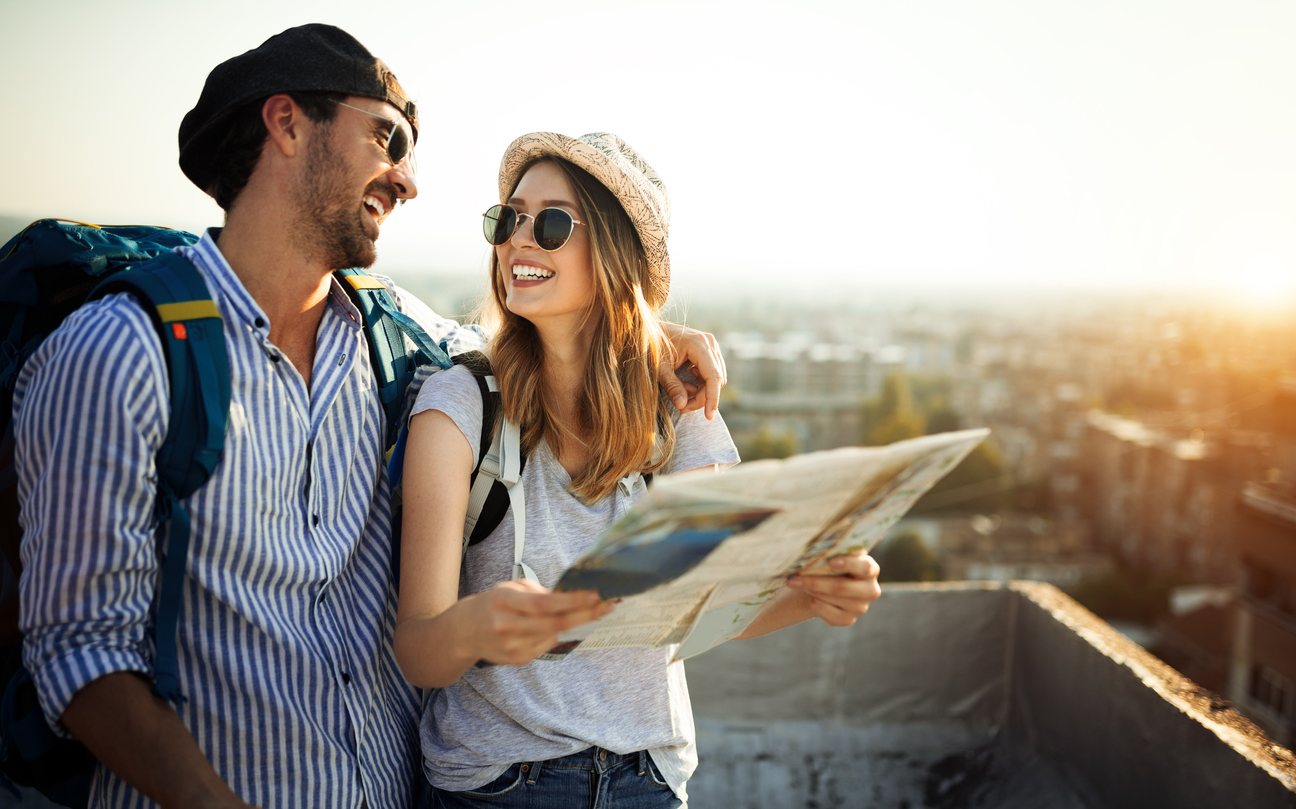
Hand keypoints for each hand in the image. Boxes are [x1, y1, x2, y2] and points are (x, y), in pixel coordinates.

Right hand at [458, 580, 610, 664]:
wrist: (464, 633)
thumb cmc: (492, 604)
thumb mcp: (509, 588)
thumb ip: (537, 592)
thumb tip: (569, 595)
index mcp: (504, 601)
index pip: (544, 603)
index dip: (571, 601)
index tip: (594, 595)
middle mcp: (506, 626)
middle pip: (554, 623)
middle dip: (585, 614)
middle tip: (608, 605)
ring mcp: (512, 646)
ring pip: (554, 635)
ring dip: (575, 623)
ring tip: (591, 610)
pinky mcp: (517, 660)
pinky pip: (546, 645)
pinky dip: (556, 634)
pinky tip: (555, 625)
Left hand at [657, 323, 726, 419]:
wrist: (648, 330)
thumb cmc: (651, 346)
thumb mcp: (659, 368)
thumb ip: (671, 386)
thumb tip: (682, 405)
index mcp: (699, 344)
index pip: (713, 377)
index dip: (712, 398)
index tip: (709, 416)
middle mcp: (709, 343)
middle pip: (716, 380)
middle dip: (702, 396)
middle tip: (682, 406)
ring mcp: (710, 345)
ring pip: (716, 378)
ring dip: (701, 391)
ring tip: (682, 392)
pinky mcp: (708, 350)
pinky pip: (712, 372)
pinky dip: (701, 383)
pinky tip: (686, 382)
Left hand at [787, 553, 881, 626]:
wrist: (824, 585)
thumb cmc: (829, 564)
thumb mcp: (833, 554)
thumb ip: (832, 550)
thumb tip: (816, 547)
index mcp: (870, 569)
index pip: (865, 567)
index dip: (848, 564)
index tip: (830, 562)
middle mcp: (870, 590)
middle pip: (842, 587)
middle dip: (816, 582)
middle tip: (794, 578)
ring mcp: (861, 607)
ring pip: (831, 599)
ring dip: (812, 591)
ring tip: (797, 583)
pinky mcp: (849, 619)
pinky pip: (829, 614)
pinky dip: (816, 604)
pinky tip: (810, 598)